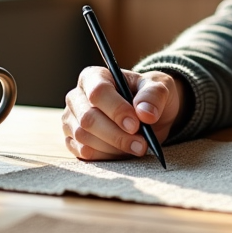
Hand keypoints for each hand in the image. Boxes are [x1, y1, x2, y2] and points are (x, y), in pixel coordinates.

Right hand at [62, 67, 183, 159]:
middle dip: (117, 135)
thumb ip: (153, 96)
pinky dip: (106, 156)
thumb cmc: (148, 96)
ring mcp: (72, 120)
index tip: (135, 124)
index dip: (116, 110)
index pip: (98, 92)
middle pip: (88, 119)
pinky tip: (123, 151)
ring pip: (84, 138)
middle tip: (141, 144)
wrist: (147, 115)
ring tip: (138, 146)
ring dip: (114, 147)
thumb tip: (145, 113)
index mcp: (94, 77)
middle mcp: (77, 97)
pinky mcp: (73, 141)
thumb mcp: (159, 88)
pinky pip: (84, 152)